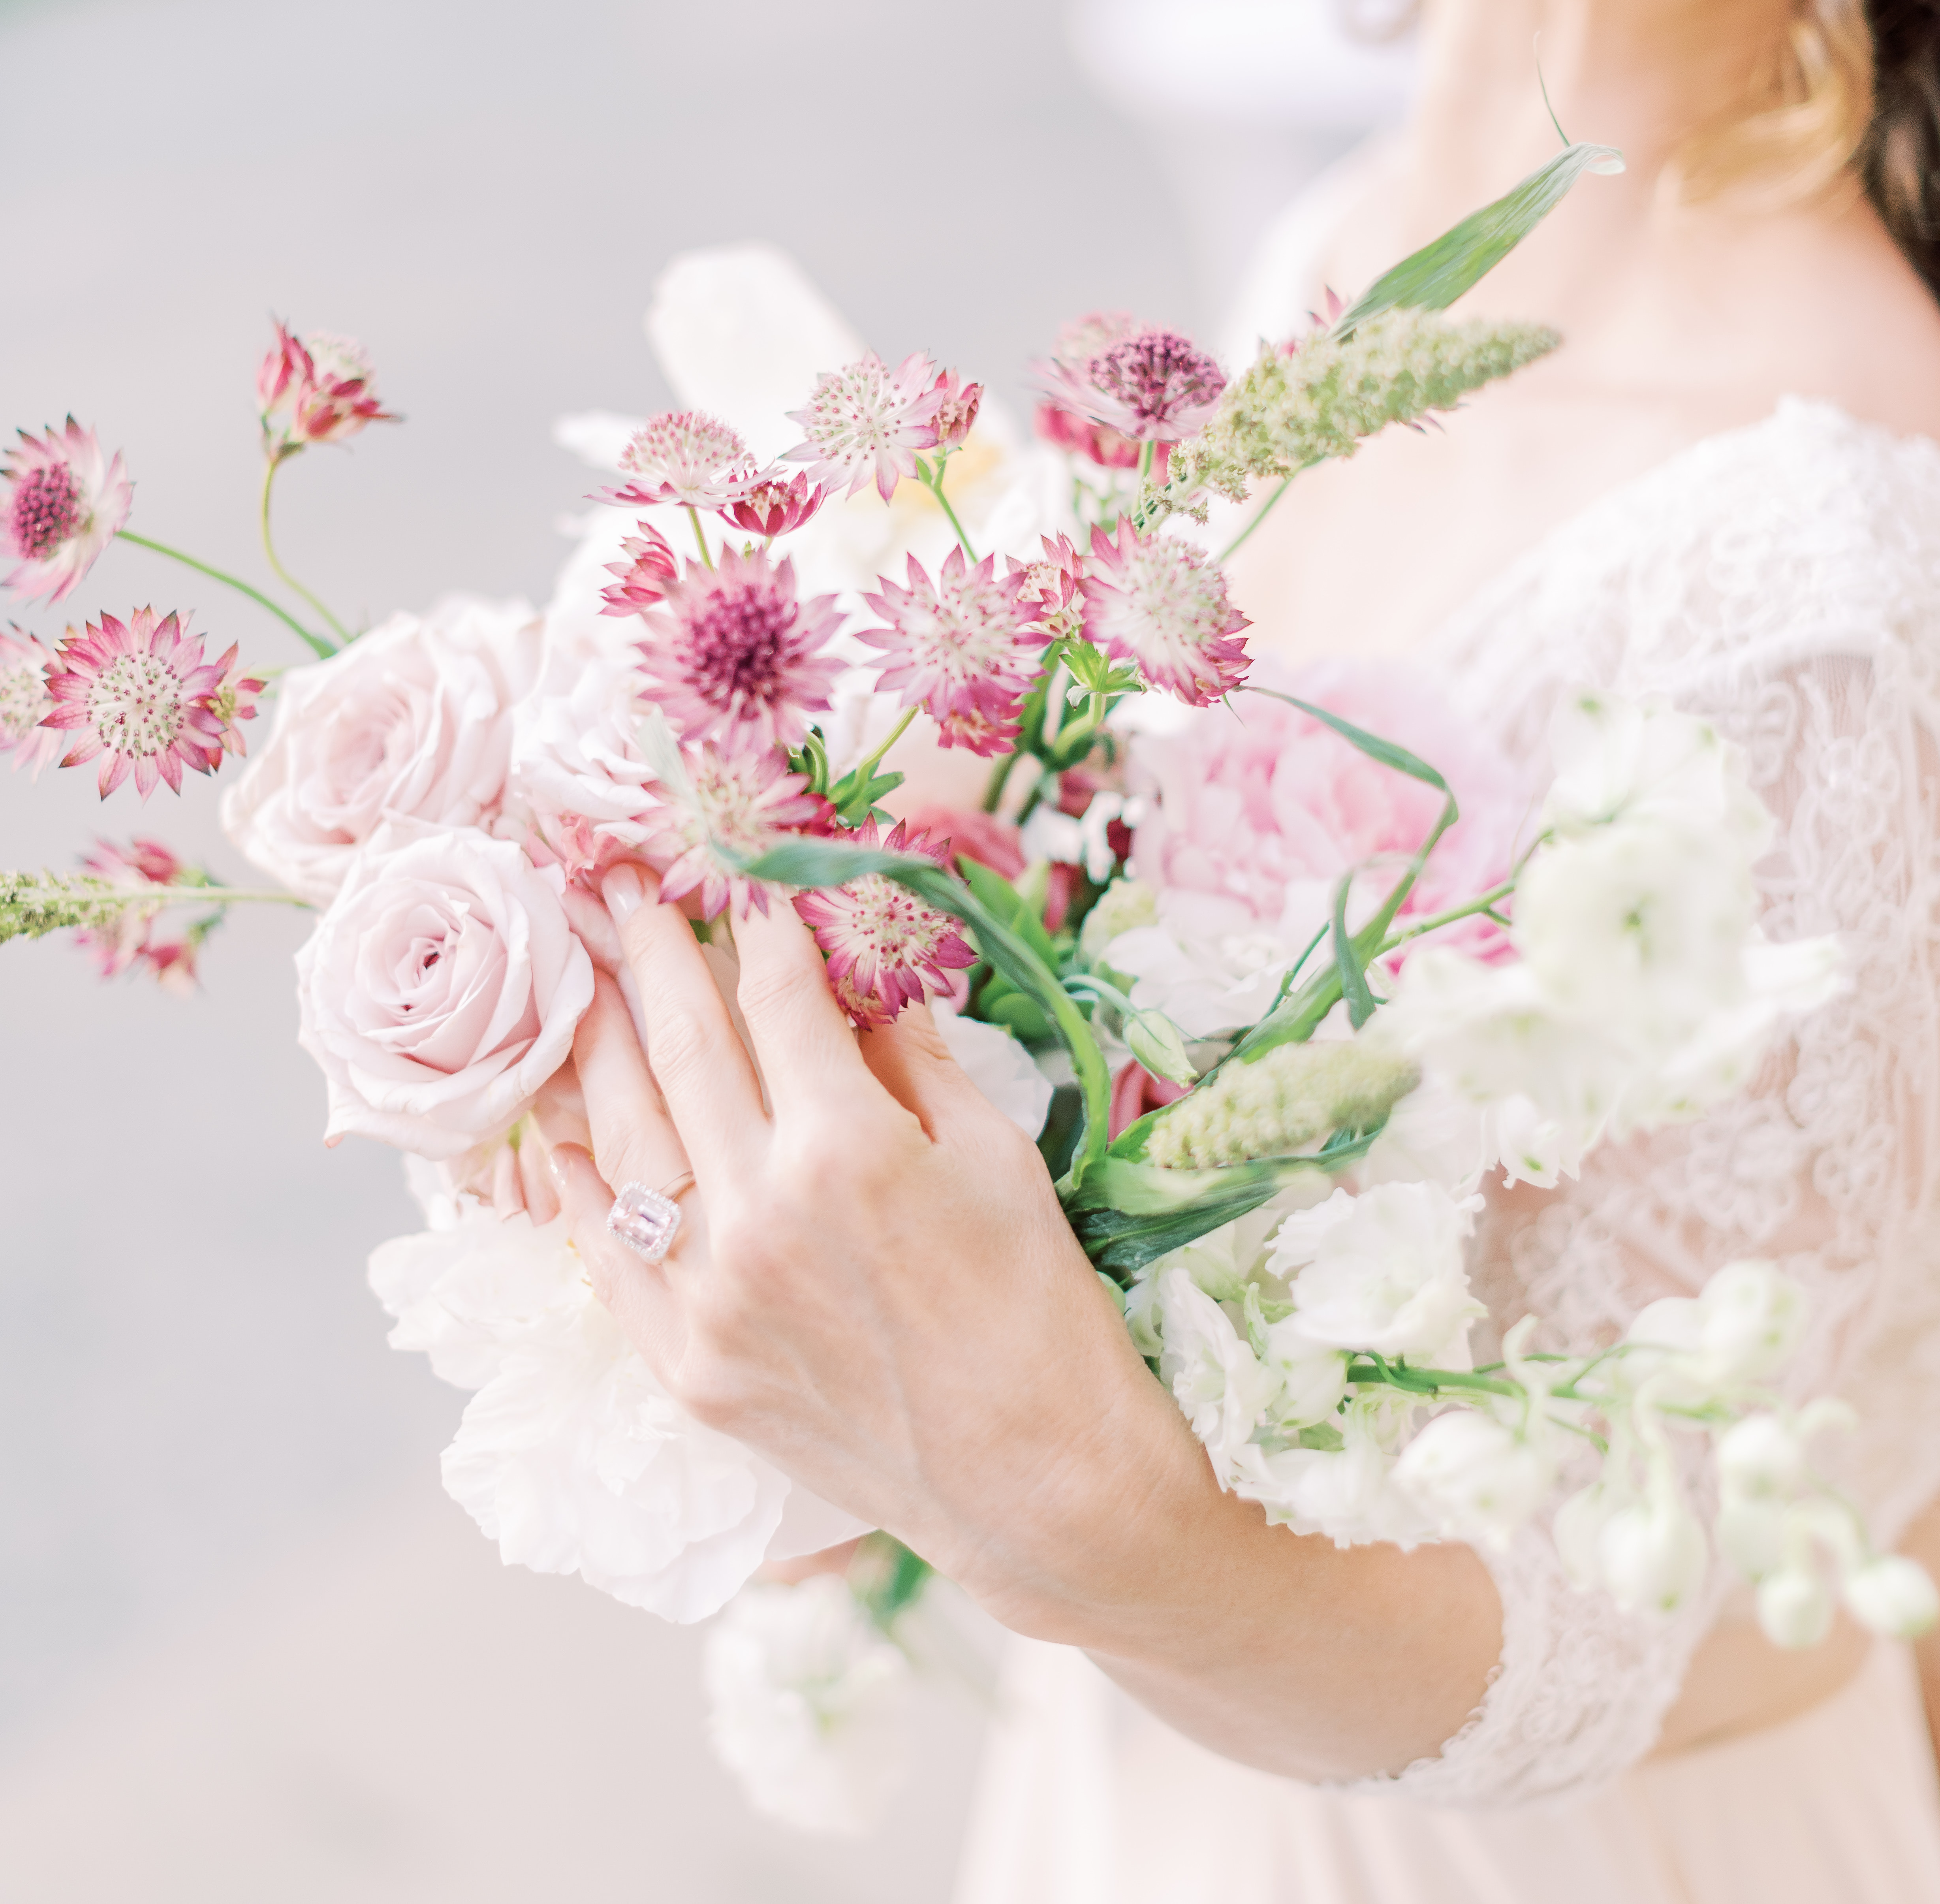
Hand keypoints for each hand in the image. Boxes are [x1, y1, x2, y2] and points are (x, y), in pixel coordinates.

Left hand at [549, 864, 1503, 1779]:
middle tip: (623, 890)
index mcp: (848, 1150)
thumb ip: (914, 1057)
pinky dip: (579, 1178)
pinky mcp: (687, 1364)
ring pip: (623, 1138)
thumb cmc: (1042, 1312)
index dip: (760, 923)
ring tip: (576, 978)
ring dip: (594, 1044)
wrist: (1040, 1485)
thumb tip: (861, 972)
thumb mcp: (996, 1159)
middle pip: (684, 1046)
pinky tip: (557, 1119)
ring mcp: (709, 1296)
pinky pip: (606, 1250)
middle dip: (653, 953)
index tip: (739, 878)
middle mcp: (759, 1212)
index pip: (780, 999)